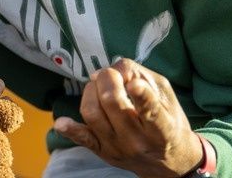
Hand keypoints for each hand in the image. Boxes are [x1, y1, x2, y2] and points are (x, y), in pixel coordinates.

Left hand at [53, 58, 202, 177]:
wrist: (169, 162)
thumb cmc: (169, 121)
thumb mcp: (165, 95)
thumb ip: (141, 75)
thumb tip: (111, 69)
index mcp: (162, 129)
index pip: (151, 113)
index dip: (142, 96)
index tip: (134, 84)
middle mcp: (138, 141)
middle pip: (112, 103)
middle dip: (108, 79)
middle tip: (111, 74)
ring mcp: (117, 147)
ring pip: (93, 113)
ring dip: (91, 90)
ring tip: (99, 86)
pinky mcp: (102, 151)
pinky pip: (83, 139)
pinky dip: (70, 129)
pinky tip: (62, 123)